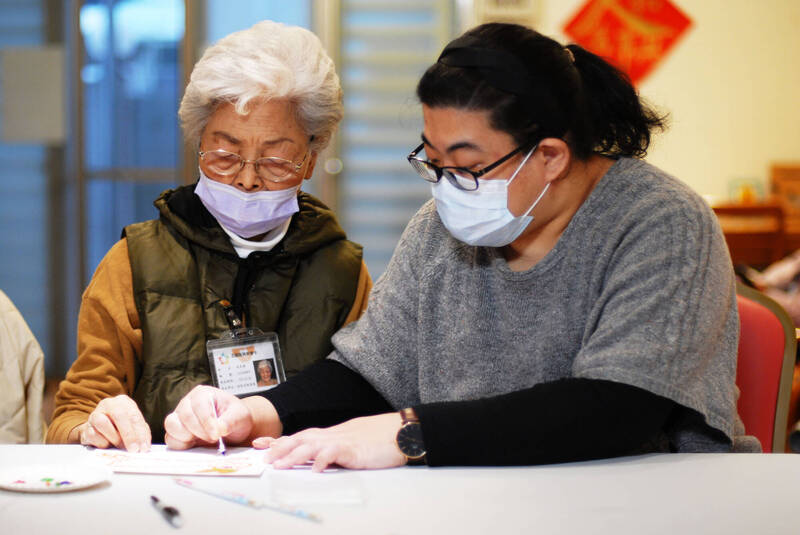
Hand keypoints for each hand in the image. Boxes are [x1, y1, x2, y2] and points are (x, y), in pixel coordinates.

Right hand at [78, 394, 150, 451]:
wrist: (97, 430)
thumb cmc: (119, 427)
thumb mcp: (133, 426)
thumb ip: (141, 432)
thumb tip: (144, 445)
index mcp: (123, 402)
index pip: (134, 415)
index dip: (140, 432)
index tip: (144, 447)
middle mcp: (108, 404)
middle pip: (119, 415)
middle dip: (128, 434)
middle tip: (134, 449)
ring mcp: (95, 414)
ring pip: (102, 422)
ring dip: (114, 437)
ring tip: (120, 446)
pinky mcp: (86, 427)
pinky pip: (93, 435)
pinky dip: (102, 442)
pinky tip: (107, 445)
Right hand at [164, 385, 270, 449]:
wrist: (233, 428)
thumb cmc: (235, 417)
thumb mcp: (240, 416)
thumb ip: (230, 421)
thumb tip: (219, 429)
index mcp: (203, 393)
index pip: (199, 405)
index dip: (207, 421)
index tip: (217, 434)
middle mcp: (188, 403)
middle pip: (185, 415)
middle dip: (200, 431)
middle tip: (214, 438)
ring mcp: (179, 417)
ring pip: (172, 425)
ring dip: (187, 437)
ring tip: (204, 440)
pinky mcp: (176, 432)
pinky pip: (170, 439)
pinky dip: (181, 445)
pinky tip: (195, 445)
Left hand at [253, 412, 405, 471]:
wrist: (399, 432)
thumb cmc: (377, 439)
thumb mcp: (350, 443)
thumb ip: (333, 449)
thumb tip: (318, 459)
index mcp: (330, 435)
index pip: (300, 436)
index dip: (280, 440)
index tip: (261, 445)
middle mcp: (332, 436)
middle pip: (301, 439)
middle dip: (280, 448)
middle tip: (264, 458)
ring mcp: (342, 441)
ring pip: (311, 445)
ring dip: (293, 455)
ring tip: (280, 465)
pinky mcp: (353, 449)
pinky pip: (334, 453)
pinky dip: (322, 460)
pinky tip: (314, 469)